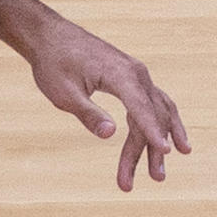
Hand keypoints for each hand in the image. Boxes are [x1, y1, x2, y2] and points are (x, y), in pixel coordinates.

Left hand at [25, 17, 189, 191]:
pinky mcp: (132, 79)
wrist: (50, 37)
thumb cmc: (54, 64)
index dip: (154, 133)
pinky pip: (152, 103)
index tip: (167, 153)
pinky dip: (159, 123)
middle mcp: (136, 73)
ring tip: (162, 170)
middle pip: (152, 115)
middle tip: (155, 180)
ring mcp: (137, 75)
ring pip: (156, 111)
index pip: (142, 108)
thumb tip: (110, 134)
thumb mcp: (64, 94)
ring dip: (160, 140)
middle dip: (153, 149)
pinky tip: (164, 141)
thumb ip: (88, 114)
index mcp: (120, 74)